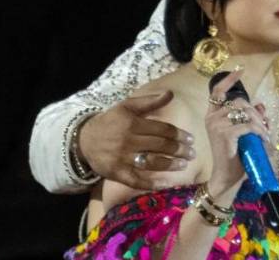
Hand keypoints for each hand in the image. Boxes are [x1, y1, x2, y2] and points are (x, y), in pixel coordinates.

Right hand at [78, 92, 195, 189]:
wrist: (85, 140)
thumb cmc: (111, 121)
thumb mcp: (127, 107)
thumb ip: (150, 101)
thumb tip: (170, 94)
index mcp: (132, 123)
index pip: (161, 129)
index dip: (178, 135)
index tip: (191, 139)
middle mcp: (128, 141)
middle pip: (159, 146)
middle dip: (179, 150)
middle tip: (192, 154)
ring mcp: (122, 158)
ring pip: (151, 163)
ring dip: (170, 165)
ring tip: (184, 165)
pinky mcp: (117, 173)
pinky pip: (136, 180)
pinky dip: (151, 183)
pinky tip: (164, 184)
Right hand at [204, 70, 270, 197]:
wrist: (227, 177)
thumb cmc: (234, 157)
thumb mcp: (244, 135)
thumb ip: (251, 120)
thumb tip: (261, 105)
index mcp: (213, 116)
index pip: (217, 92)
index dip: (229, 80)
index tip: (239, 71)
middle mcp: (212, 118)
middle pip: (239, 103)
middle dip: (255, 113)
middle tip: (264, 126)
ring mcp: (217, 125)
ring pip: (245, 113)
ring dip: (260, 123)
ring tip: (265, 135)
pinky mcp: (225, 134)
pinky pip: (248, 126)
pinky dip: (260, 131)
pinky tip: (264, 139)